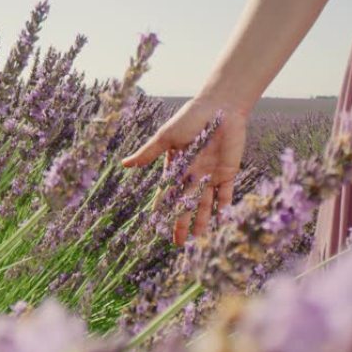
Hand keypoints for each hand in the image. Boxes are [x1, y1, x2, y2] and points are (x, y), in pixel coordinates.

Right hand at [122, 96, 247, 244]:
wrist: (220, 107)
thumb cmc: (190, 118)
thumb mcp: (166, 136)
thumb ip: (148, 153)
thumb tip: (123, 165)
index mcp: (177, 167)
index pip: (168, 194)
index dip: (164, 210)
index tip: (157, 226)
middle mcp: (193, 174)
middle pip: (186, 204)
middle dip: (182, 223)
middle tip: (179, 243)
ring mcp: (211, 175)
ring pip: (205, 203)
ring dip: (202, 220)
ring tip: (199, 238)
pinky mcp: (228, 172)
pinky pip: (226, 194)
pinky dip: (224, 206)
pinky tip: (221, 220)